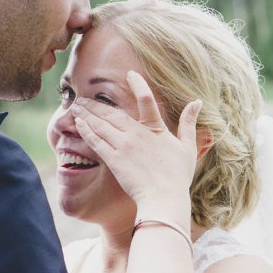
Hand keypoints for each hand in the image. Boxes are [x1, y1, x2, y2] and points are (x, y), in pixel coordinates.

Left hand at [71, 71, 200, 219]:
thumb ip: (189, 123)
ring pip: (101, 125)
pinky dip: (86, 130)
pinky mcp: (113, 160)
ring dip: (87, 114)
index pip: (146, 99)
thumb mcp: (188, 147)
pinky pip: (96, 141)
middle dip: (96, 104)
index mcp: (156, 129)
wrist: (164, 198)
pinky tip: (78, 123)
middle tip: (82, 98)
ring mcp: (124, 146)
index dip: (138, 84)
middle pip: (113, 113)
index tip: (130, 74)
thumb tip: (197, 102)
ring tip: (75, 106)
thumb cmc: (178, 176)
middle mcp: (137, 134)